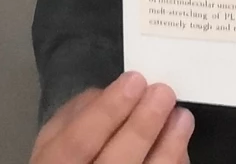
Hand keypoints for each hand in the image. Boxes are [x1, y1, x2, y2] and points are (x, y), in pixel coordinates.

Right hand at [32, 75, 193, 163]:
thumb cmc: (67, 158)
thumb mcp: (53, 138)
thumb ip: (74, 115)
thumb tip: (109, 93)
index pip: (79, 141)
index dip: (108, 110)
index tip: (135, 80)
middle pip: (117, 160)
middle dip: (142, 124)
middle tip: (163, 93)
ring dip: (169, 146)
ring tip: (182, 116)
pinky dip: (174, 162)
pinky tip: (180, 144)